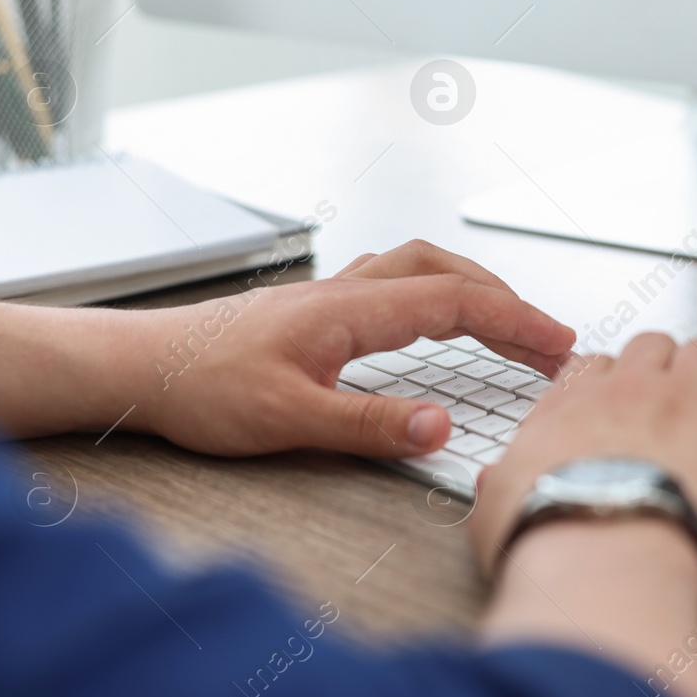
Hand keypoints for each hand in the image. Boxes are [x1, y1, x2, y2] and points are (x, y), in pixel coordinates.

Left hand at [132, 241, 574, 458]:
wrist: (137, 367)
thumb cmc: (198, 388)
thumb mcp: (289, 419)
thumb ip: (370, 424)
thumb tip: (441, 427)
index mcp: (350, 311)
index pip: (457, 301)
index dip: (517, 321)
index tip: (559, 345)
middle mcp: (346, 292)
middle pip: (449, 273)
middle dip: (508, 303)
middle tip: (548, 340)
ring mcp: (330, 295)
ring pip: (421, 269)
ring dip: (473, 289)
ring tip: (508, 323)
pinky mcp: (313, 309)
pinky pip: (393, 282)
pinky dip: (434, 291)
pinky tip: (432, 317)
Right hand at [469, 333, 696, 582]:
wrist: (602, 563)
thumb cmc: (549, 541)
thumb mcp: (498, 509)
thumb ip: (503, 483)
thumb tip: (496, 481)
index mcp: (574, 404)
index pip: (594, 364)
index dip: (609, 383)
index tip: (615, 405)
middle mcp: (633, 391)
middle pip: (655, 345)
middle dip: (663, 370)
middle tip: (667, 408)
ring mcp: (689, 405)